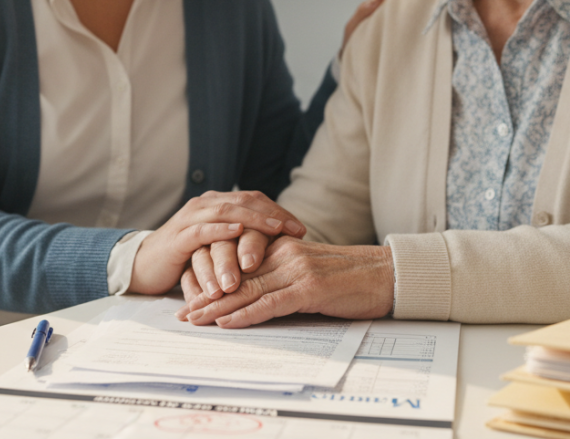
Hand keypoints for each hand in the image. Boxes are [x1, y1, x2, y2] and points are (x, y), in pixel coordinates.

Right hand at [128, 191, 305, 295]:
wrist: (145, 266)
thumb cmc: (184, 258)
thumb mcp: (217, 247)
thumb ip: (239, 240)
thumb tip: (277, 247)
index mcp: (216, 204)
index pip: (253, 200)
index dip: (278, 212)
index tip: (300, 229)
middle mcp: (204, 205)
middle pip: (244, 202)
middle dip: (273, 215)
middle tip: (296, 230)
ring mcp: (190, 218)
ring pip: (227, 212)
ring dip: (254, 221)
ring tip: (276, 230)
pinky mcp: (179, 237)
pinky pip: (202, 230)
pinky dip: (221, 230)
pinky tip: (238, 232)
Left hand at [174, 237, 394, 327]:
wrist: (387, 276)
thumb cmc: (352, 280)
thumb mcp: (312, 273)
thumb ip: (285, 278)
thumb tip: (259, 297)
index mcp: (284, 248)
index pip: (239, 264)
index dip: (213, 280)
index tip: (192, 295)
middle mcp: (286, 255)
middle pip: (237, 277)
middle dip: (206, 295)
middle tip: (181, 310)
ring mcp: (297, 270)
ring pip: (247, 289)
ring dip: (216, 307)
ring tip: (193, 318)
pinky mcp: (309, 288)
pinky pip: (269, 303)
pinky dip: (244, 314)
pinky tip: (225, 322)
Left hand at [341, 0, 437, 53]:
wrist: (357, 57)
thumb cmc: (354, 39)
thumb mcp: (353, 26)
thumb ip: (362, 12)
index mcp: (377, 2)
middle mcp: (390, 5)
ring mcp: (398, 14)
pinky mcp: (405, 25)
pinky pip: (416, 13)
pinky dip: (427, 6)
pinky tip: (437, 6)